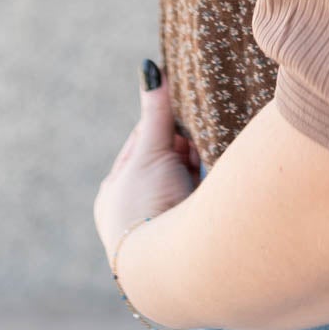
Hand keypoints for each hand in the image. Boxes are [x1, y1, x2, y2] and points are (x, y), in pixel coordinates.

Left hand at [94, 60, 200, 269]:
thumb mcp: (148, 152)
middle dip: (183, 146)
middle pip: (167, 159)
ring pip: (187, 175)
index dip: (164, 124)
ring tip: (202, 159)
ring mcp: (162, 223)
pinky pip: (201, 193)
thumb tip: (149, 68)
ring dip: (197, 163)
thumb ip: (154, 112)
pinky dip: (208, 180)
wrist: (170, 262)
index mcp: (114, 191)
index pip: (142, 142)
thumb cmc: (147, 206)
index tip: (181, 113)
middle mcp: (135, 208)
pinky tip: (214, 174)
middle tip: (193, 141)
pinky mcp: (187, 231)